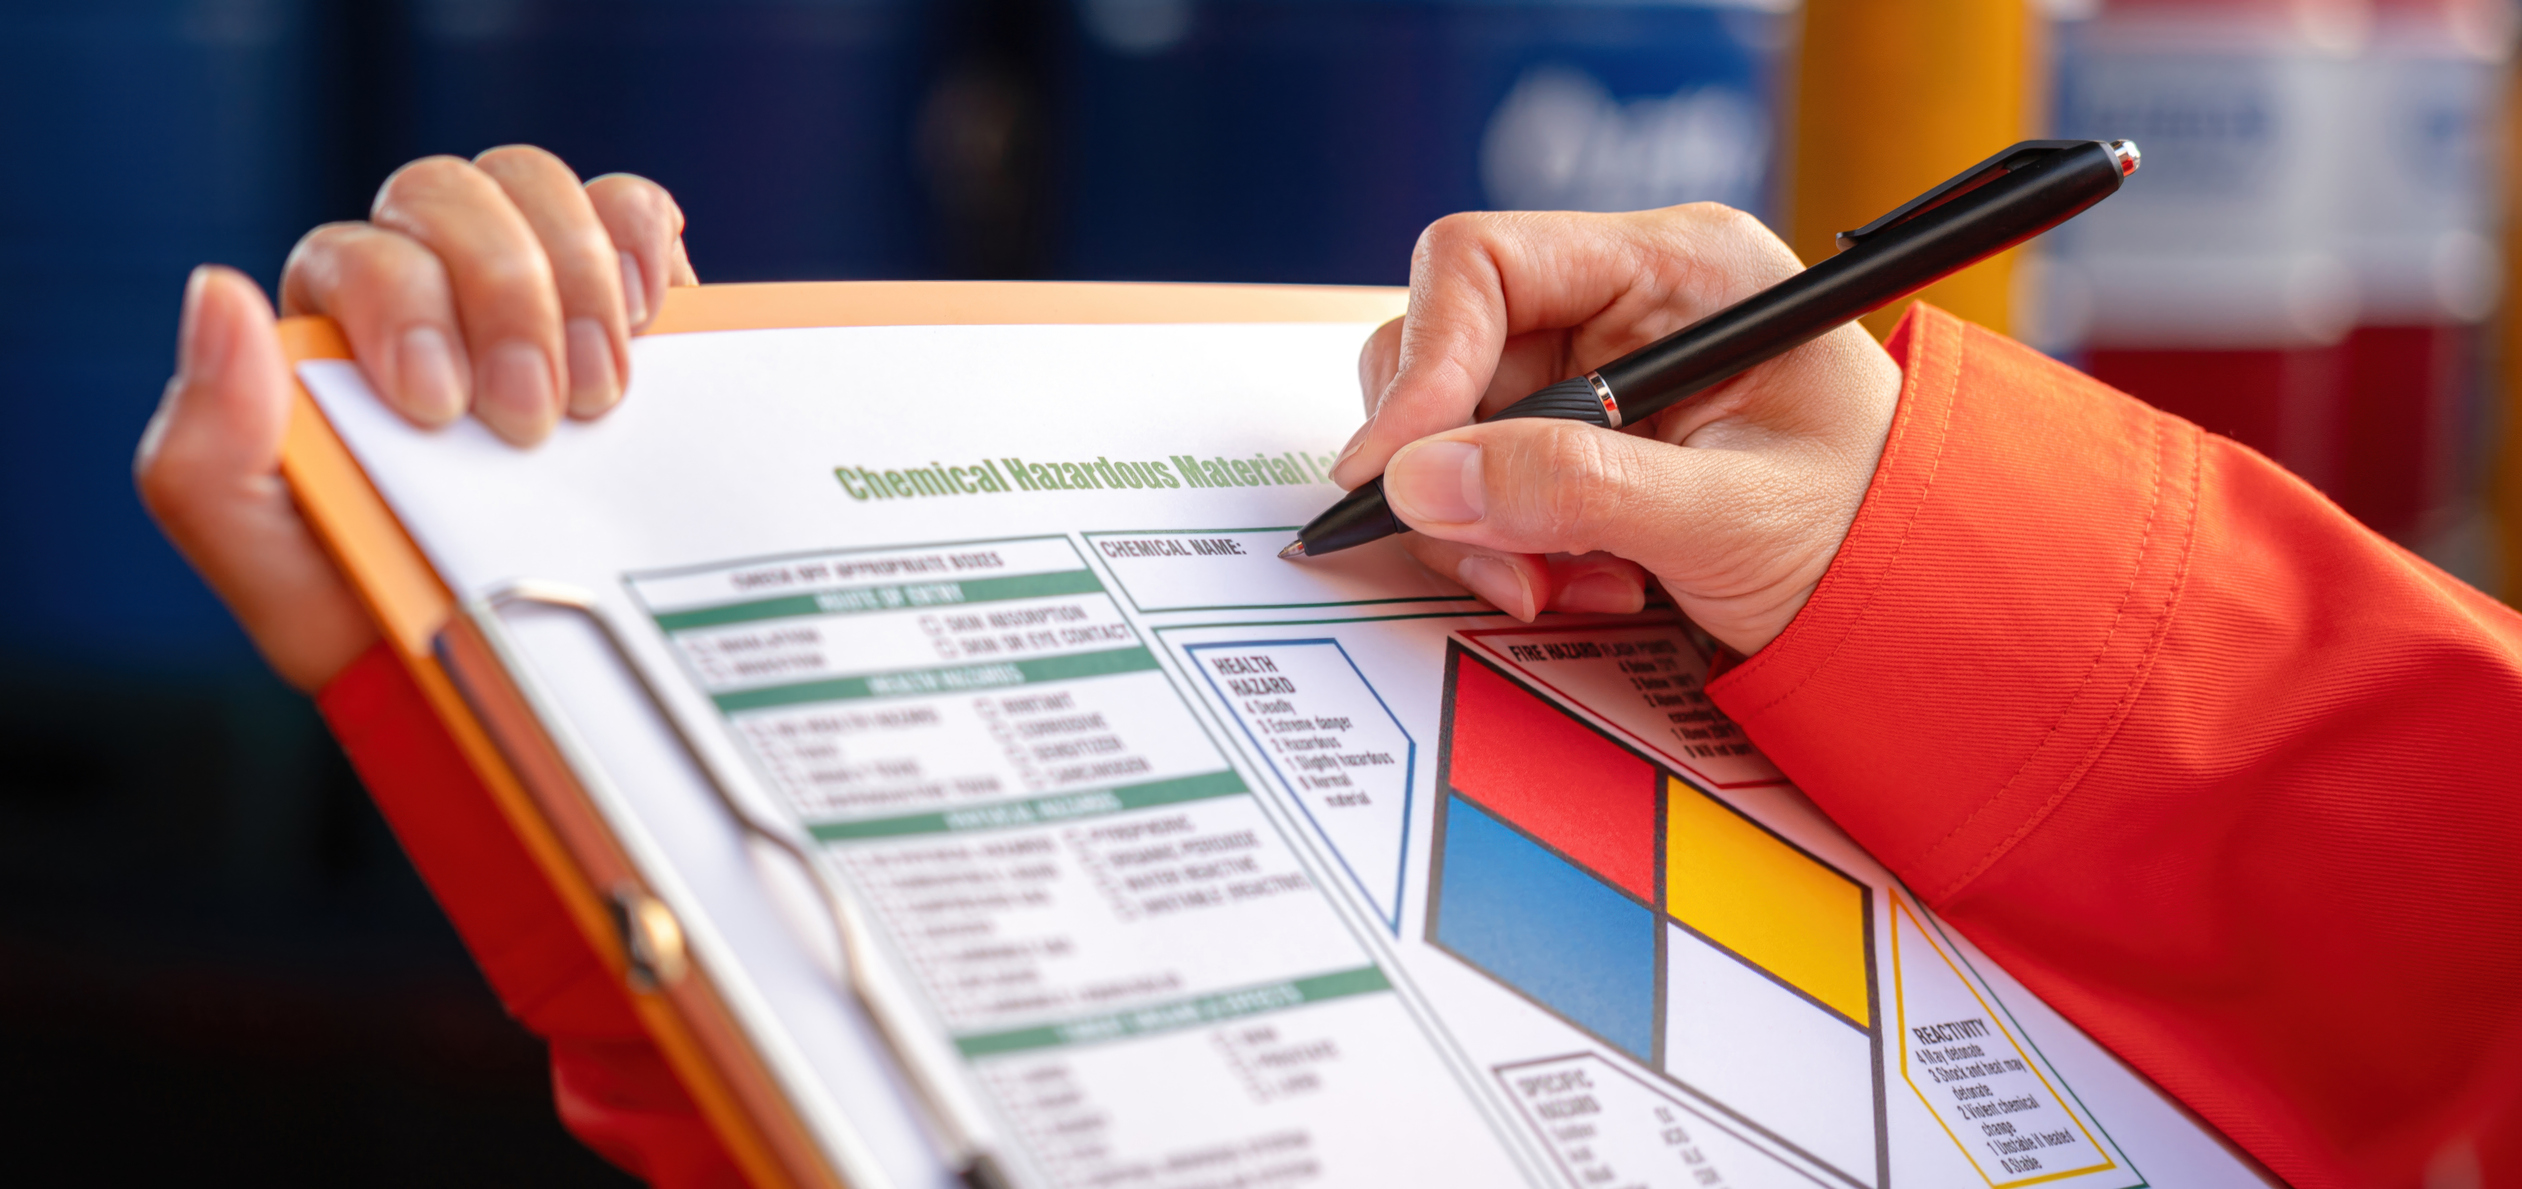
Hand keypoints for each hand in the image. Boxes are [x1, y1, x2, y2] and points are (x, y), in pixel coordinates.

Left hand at [136, 148, 696, 690]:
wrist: (511, 658)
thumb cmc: (379, 609)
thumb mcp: (267, 562)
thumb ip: (205, 451)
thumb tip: (219, 295)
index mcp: (334, 327)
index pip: (358, 249)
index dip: (406, 305)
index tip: (444, 408)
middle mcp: (426, 280)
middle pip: (449, 193)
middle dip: (505, 297)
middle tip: (533, 417)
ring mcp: (529, 280)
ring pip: (535, 183)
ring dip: (576, 278)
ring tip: (599, 396)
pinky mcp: (621, 297)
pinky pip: (630, 206)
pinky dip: (640, 240)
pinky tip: (646, 319)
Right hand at [1333, 205, 1902, 655]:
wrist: (1914, 602)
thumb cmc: (1868, 534)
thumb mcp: (1730, 517)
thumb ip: (1577, 490)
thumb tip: (1421, 480)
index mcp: (1679, 266)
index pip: (1484, 263)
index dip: (1425, 363)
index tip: (1396, 470)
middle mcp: (1620, 300)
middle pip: (1446, 349)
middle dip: (1455, 471)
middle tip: (1508, 566)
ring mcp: (1590, 371)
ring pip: (1449, 428)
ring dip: (1484, 524)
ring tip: (1568, 584)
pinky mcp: (1575, 438)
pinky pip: (1482, 481)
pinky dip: (1508, 546)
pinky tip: (1583, 580)